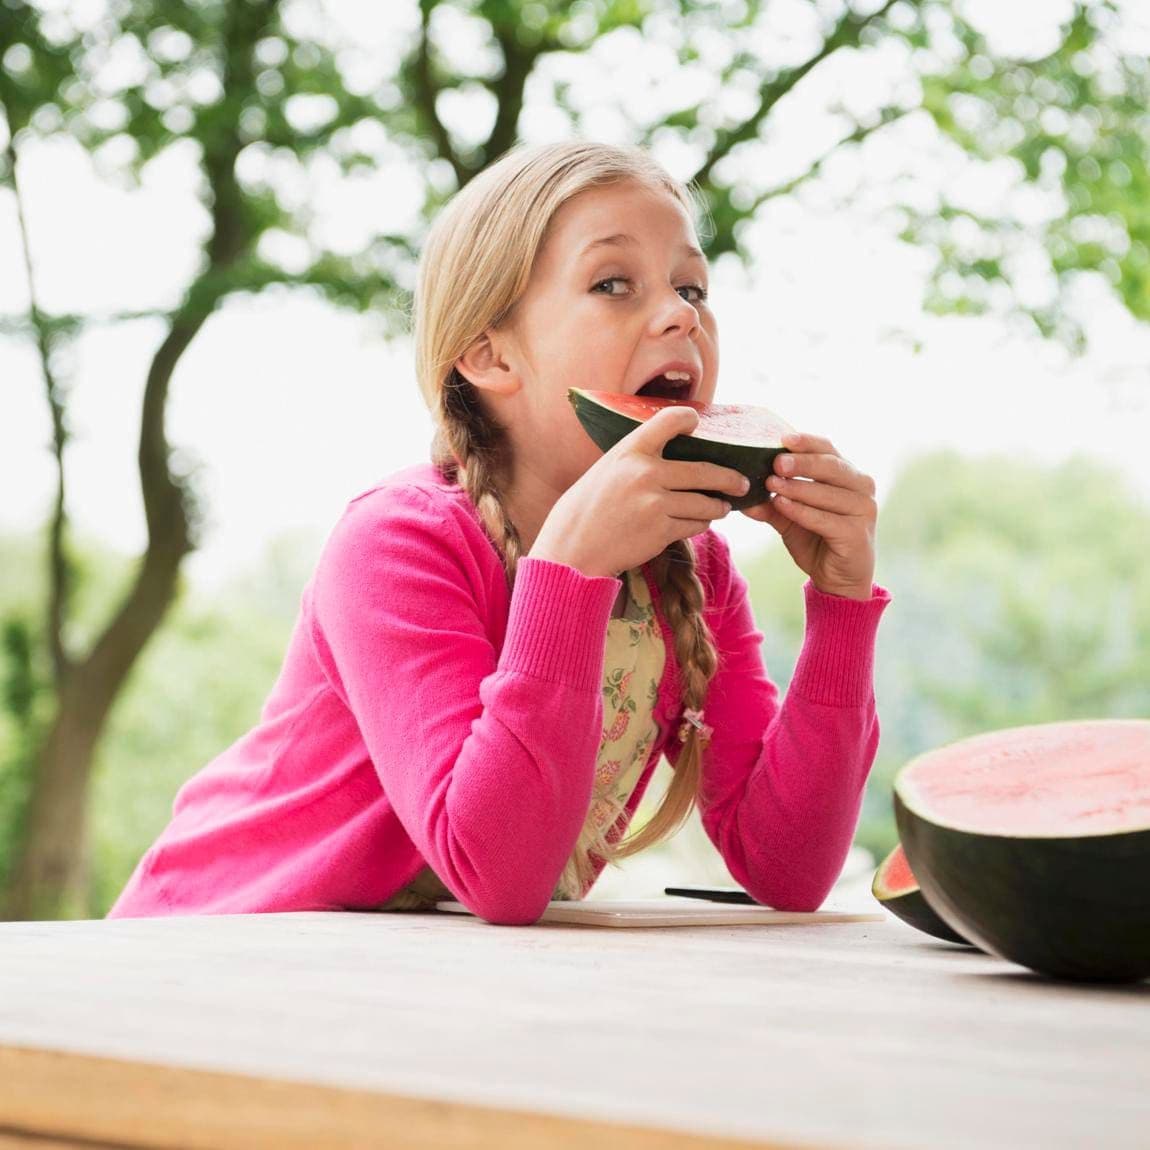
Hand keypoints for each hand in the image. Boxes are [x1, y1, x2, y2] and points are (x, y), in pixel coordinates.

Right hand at [530, 406, 749, 577]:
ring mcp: (655, 503)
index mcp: (629, 451)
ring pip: (705, 502)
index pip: (669, 420)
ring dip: (718, 506)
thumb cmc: (585, 510)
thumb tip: (670, 453)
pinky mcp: (661, 530)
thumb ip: (635, 460)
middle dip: (730, 478)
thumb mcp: (605, 471)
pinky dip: (701, 524)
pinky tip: (698, 522)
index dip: (689, 419)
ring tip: (722, 507)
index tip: (697, 423)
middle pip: (705, 470)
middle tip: (741, 482)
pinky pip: (695, 524)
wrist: (572, 549)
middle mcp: (645, 473)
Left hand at [740, 433, 876, 599]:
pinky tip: (782, 505)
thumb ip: (770, 505)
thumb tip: (740, 495)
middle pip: (831, 466)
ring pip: (828, 493)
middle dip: (802, 462)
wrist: (837, 580)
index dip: (807, 442)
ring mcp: (864, 510)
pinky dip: (802, 511)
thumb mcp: (789, 519)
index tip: (783, 438)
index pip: (828, 450)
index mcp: (848, 476)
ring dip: (798, 487)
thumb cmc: (817, 540)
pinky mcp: (858, 534)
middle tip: (776, 461)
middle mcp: (861, 488)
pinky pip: (826, 519)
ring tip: (771, 484)